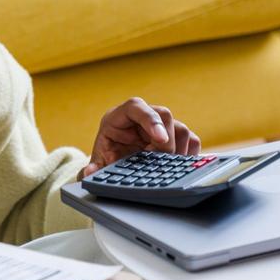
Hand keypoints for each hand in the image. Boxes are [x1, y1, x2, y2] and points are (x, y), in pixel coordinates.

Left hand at [80, 98, 201, 179]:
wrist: (115, 159)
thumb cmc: (106, 154)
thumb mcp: (98, 162)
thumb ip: (93, 169)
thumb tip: (89, 173)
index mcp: (119, 117)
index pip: (136, 107)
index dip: (150, 120)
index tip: (160, 140)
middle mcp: (142, 117)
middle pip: (163, 115)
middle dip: (166, 141)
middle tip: (161, 161)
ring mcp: (159, 125)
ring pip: (180, 127)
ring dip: (178, 149)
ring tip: (168, 166)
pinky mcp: (174, 136)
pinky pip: (190, 140)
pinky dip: (189, 153)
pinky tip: (180, 166)